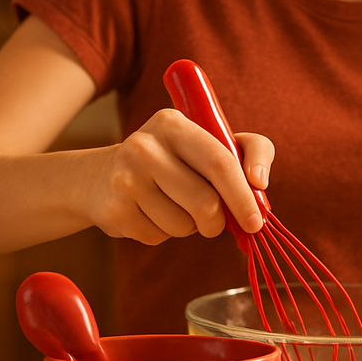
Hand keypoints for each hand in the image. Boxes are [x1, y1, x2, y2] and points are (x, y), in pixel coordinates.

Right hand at [88, 109, 275, 245]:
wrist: (102, 176)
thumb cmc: (175, 160)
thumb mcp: (209, 141)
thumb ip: (249, 150)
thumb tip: (260, 183)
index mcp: (173, 123)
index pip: (219, 162)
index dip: (242, 195)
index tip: (256, 221)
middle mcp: (145, 146)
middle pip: (205, 202)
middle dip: (218, 221)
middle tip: (217, 222)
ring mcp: (125, 178)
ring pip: (183, 225)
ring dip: (189, 227)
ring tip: (175, 207)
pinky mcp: (114, 210)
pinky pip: (158, 237)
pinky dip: (164, 233)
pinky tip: (151, 213)